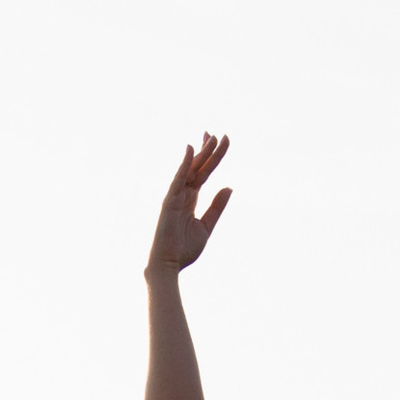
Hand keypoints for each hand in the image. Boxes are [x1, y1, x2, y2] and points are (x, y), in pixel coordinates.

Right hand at [146, 136, 230, 282]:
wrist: (169, 266)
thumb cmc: (184, 249)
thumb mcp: (207, 226)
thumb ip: (217, 207)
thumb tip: (229, 187)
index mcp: (191, 199)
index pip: (203, 173)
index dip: (212, 158)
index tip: (221, 142)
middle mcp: (182, 194)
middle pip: (198, 167)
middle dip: (209, 151)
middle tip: (219, 134)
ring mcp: (175, 197)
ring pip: (190, 170)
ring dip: (201, 153)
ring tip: (212, 137)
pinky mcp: (169, 202)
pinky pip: (178, 179)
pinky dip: (184, 164)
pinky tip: (191, 150)